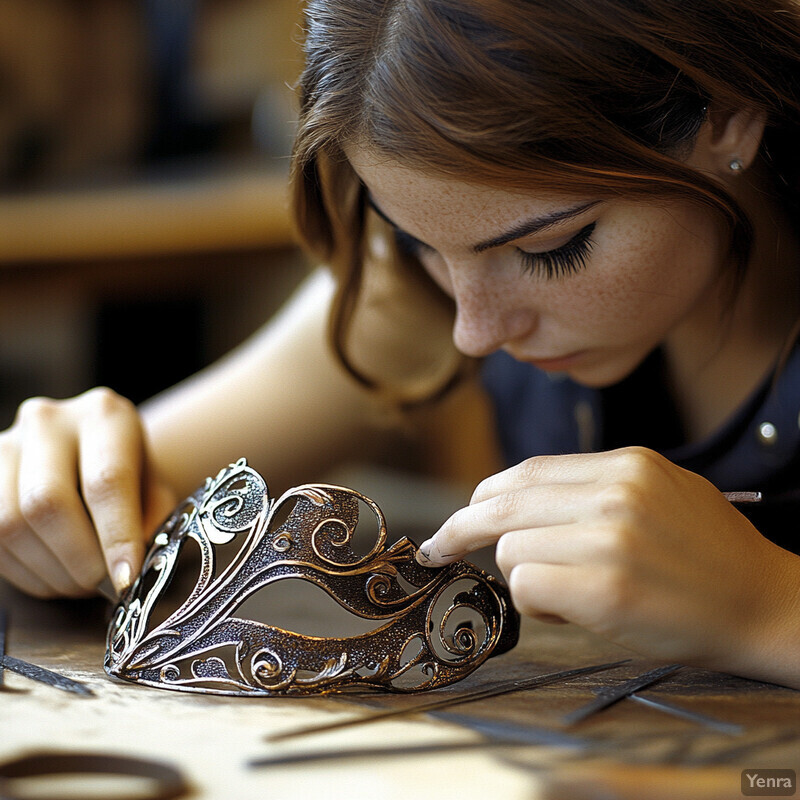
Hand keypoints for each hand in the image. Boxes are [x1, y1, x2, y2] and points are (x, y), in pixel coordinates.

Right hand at [0, 388, 175, 597]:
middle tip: (102, 587)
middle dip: (78, 560)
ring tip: (82, 583)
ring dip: (50, 571)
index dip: (116, 537)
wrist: (95, 449)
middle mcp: (49, 420)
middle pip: (48, 503)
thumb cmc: (131, 471)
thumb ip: (152, 521)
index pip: (106, 481)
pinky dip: (26, 572)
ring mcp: (7, 443)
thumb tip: (135, 568)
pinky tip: (54, 575)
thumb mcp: (155, 487)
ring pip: (11, 524)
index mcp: (104, 415)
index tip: (126, 579)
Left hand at [417, 447, 799, 682]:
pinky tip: (570, 609)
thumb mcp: (657, 490)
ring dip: (522, 575)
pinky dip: (535, 602)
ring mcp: (610, 539)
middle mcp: (614, 493)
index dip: (483, 496)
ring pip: (509, 549)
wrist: (764, 603)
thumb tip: (515, 500)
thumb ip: (590, 488)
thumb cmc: (706, 553)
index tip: (461, 515)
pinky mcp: (607, 590)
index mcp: (625, 464)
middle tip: (438, 546)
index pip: (526, 473)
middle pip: (501, 504)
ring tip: (565, 591)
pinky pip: (526, 586)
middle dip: (459, 527)